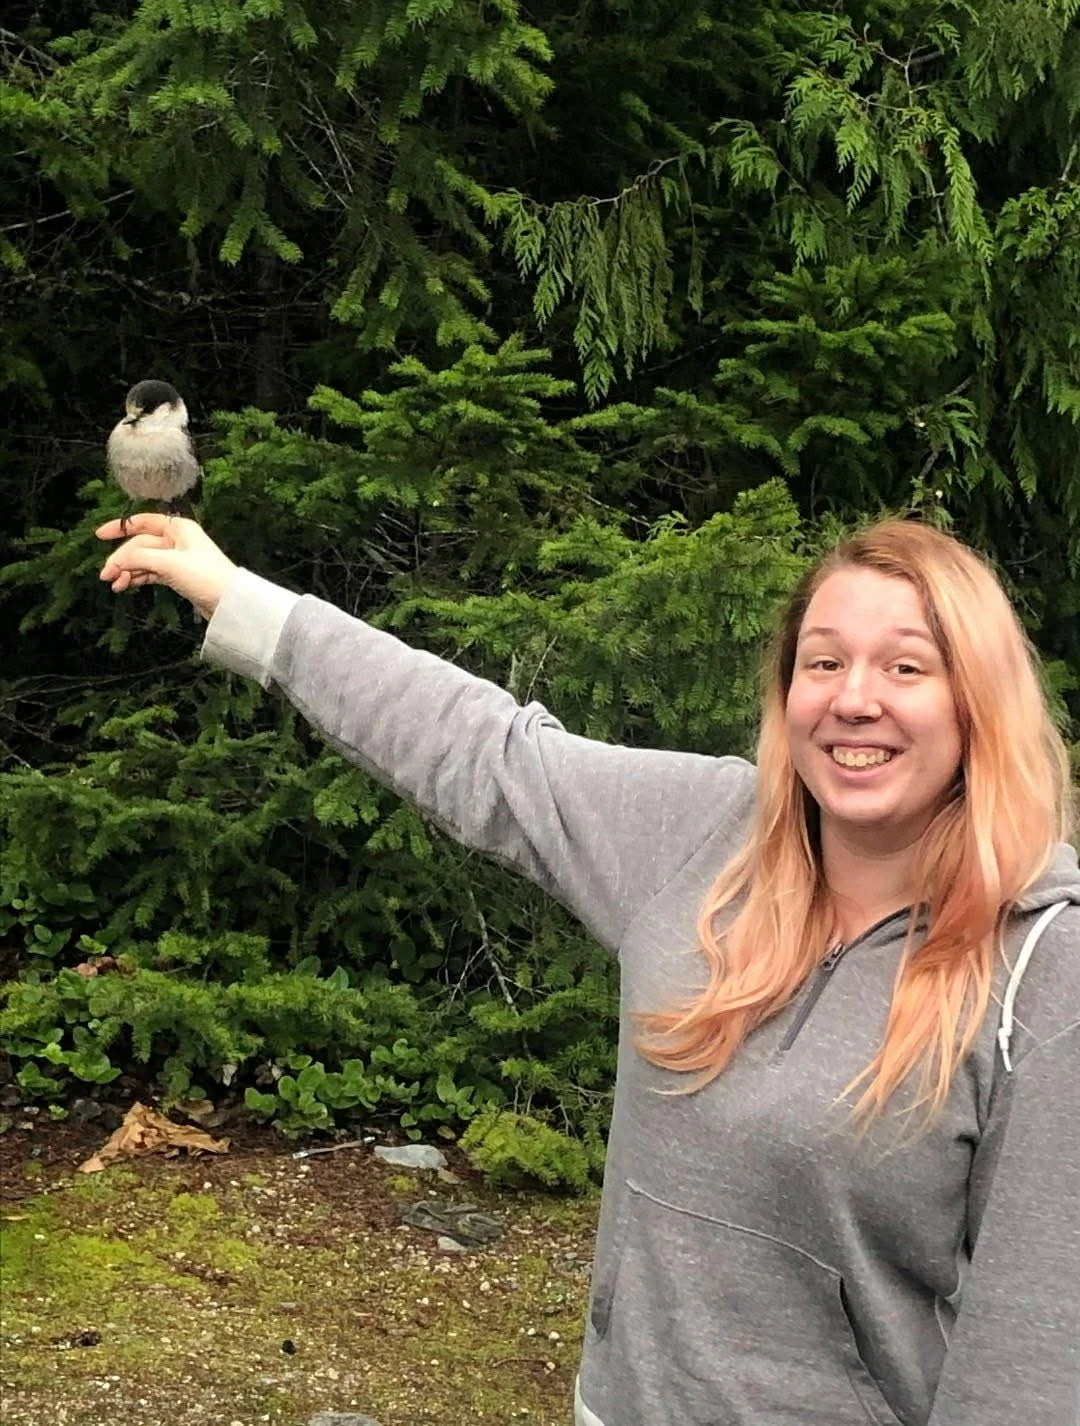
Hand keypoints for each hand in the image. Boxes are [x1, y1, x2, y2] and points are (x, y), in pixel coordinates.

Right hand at [96, 514, 236, 620]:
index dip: (120, 528)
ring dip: (127, 571)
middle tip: (106, 575)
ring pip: (144, 560)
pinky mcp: (178, 575)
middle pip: (140, 545)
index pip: (143, 522)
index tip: (99, 535)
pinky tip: (125, 585)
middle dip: (121, 559)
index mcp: (178, 527)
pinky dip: (137, 578)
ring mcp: (177, 558)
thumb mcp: (169, 563)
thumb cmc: (205, 577)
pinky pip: (151, 572)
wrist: (228, 602)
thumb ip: (139, 557)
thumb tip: (116, 560)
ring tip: (115, 585)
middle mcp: (177, 540)